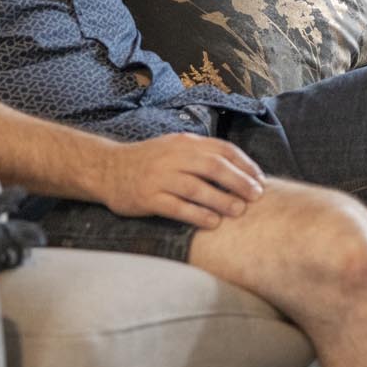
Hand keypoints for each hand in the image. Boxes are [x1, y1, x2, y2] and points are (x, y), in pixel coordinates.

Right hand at [95, 133, 265, 228]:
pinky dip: (196, 215)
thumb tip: (240, 169)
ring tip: (239, 211)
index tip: (259, 179)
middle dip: (238, 181)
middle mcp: (173, 157)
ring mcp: (159, 177)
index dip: (244, 164)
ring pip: (196, 187)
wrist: (107, 169)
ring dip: (221, 200)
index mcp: (185, 143)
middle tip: (256, 196)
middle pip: (213, 166)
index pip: (222, 149)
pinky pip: (176, 207)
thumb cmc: (149, 161)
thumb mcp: (175, 148)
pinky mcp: (147, 197)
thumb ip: (201, 154)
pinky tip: (212, 223)